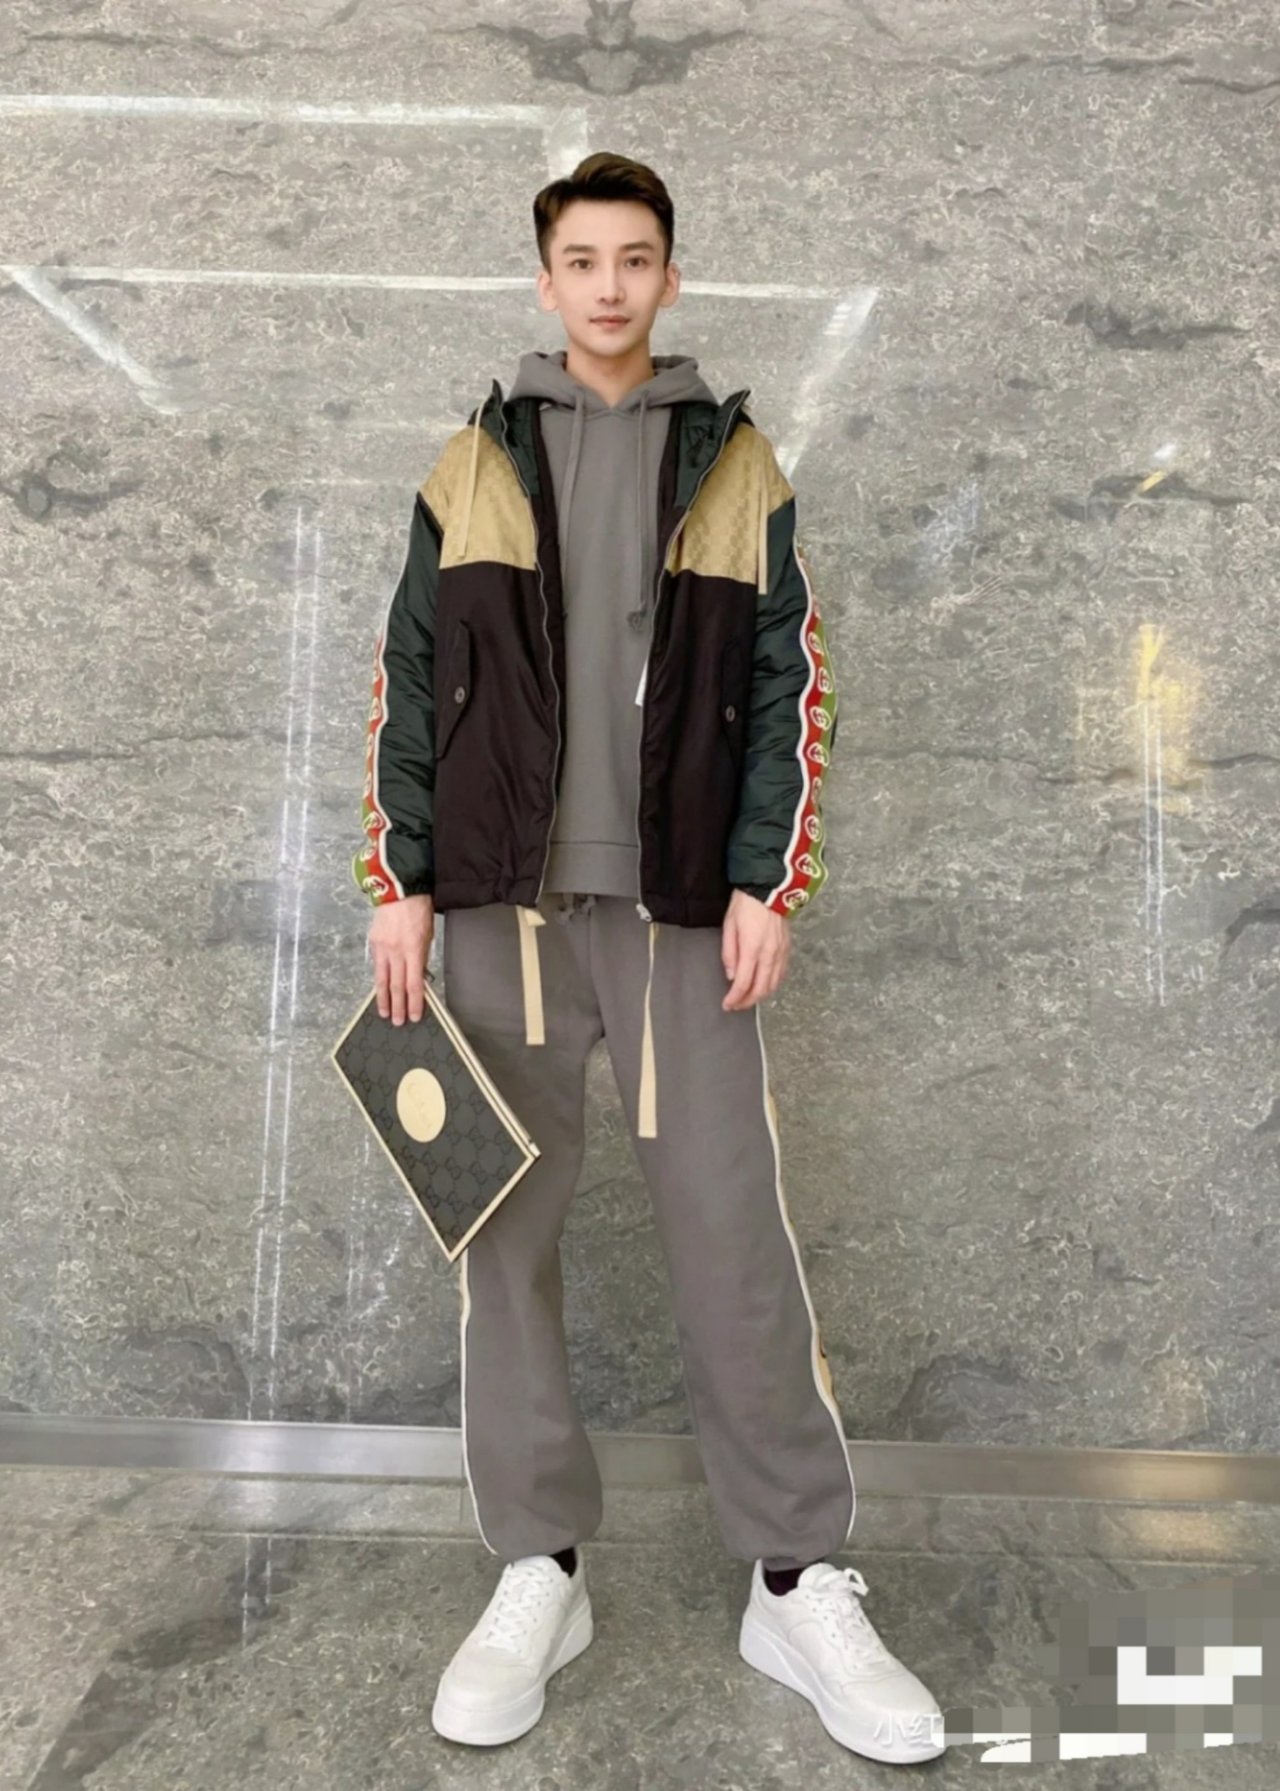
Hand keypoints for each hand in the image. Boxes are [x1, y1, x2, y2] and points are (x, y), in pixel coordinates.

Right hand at [369, 893, 434, 1024]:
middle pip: (397, 986)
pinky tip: (379, 991)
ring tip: (384, 1013)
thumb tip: (419, 977)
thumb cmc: (418, 910)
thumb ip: (422, 957)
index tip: (415, 1015)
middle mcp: (396, 951)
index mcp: (413, 949)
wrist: (399, 889)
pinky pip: (376, 967)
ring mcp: (382, 947)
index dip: (415, 1002)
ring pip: (382, 980)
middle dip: (398, 1006)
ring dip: (384, 999)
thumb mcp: (427, 935)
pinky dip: (378, 981)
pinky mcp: (373, 943)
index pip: (414, 984)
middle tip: (398, 1022)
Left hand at [721, 888, 790, 1010]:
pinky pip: (782, 974)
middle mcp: (769, 954)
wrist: (770, 888)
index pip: (743, 983)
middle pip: (760, 989)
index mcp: (752, 949)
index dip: (734, 998)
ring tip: (748, 999)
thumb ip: (729, 952)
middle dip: (747, 1002)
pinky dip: (772, 984)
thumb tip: (731, 974)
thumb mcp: (729, 926)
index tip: (727, 1004)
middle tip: (736, 1006)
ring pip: (773, 984)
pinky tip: (765, 985)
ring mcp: (781, 952)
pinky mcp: (787, 948)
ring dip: (761, 996)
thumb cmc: (747, 904)